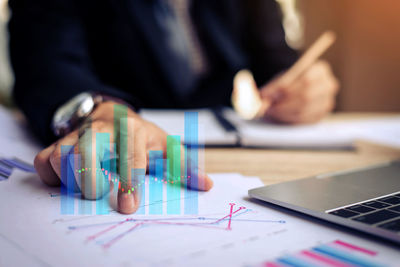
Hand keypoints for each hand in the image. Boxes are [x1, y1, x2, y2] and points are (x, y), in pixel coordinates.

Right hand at [34, 101, 212, 213]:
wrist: (112, 114)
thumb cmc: (141, 136)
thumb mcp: (165, 146)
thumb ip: (184, 166)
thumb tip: (206, 185)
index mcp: (132, 130)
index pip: (129, 155)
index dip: (128, 181)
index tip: (127, 205)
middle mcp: (101, 130)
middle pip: (85, 151)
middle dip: (90, 179)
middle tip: (97, 194)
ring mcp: (77, 136)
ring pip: (61, 155)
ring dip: (69, 178)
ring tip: (84, 187)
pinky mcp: (59, 142)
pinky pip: (44, 160)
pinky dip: (50, 175)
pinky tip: (67, 182)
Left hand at [260, 60, 338, 123]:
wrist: (298, 88)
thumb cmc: (290, 81)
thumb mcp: (281, 78)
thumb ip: (273, 87)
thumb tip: (262, 97)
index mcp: (320, 69)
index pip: (305, 80)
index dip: (285, 88)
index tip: (267, 95)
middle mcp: (328, 85)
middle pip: (306, 97)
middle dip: (283, 103)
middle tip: (266, 107)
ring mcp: (327, 102)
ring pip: (304, 110)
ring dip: (283, 112)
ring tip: (269, 111)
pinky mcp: (321, 116)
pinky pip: (304, 120)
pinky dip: (288, 119)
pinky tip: (278, 115)